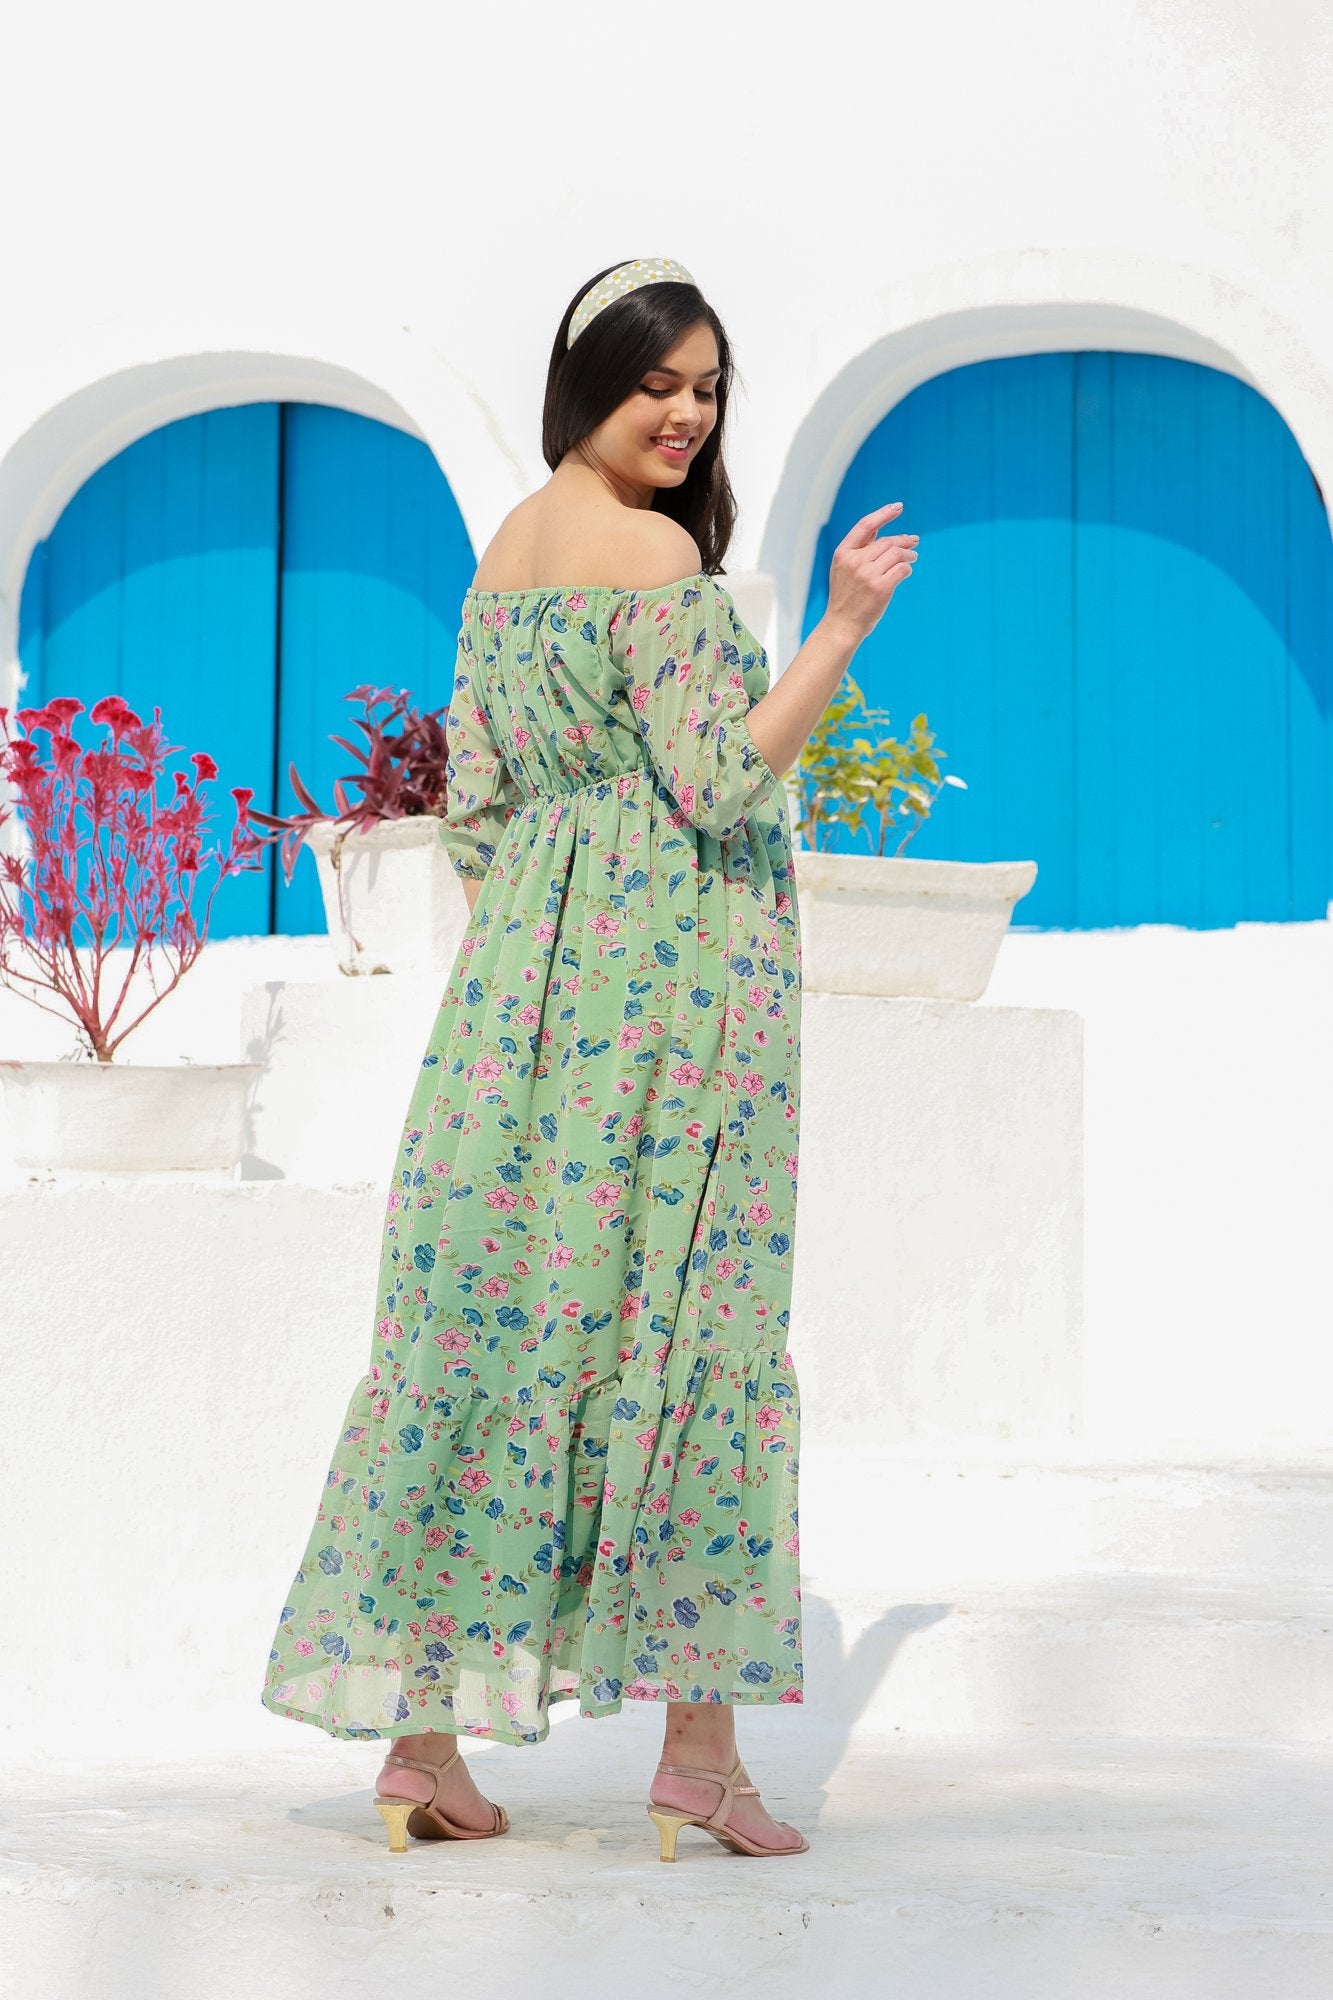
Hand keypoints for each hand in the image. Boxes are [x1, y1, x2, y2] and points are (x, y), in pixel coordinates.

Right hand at [824, 503, 918, 645]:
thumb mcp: (844, 569)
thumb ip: (859, 550)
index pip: (866, 526)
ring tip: (913, 557)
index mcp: (843, 553)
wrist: (842, 625)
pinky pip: (902, 570)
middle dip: (904, 540)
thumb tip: (882, 529)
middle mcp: (854, 561)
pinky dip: (907, 569)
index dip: (884, 513)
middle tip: (914, 541)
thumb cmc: (846, 597)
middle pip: (886, 541)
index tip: (899, 507)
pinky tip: (906, 571)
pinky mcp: (881, 588)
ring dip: (909, 554)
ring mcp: (867, 575)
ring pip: (897, 554)